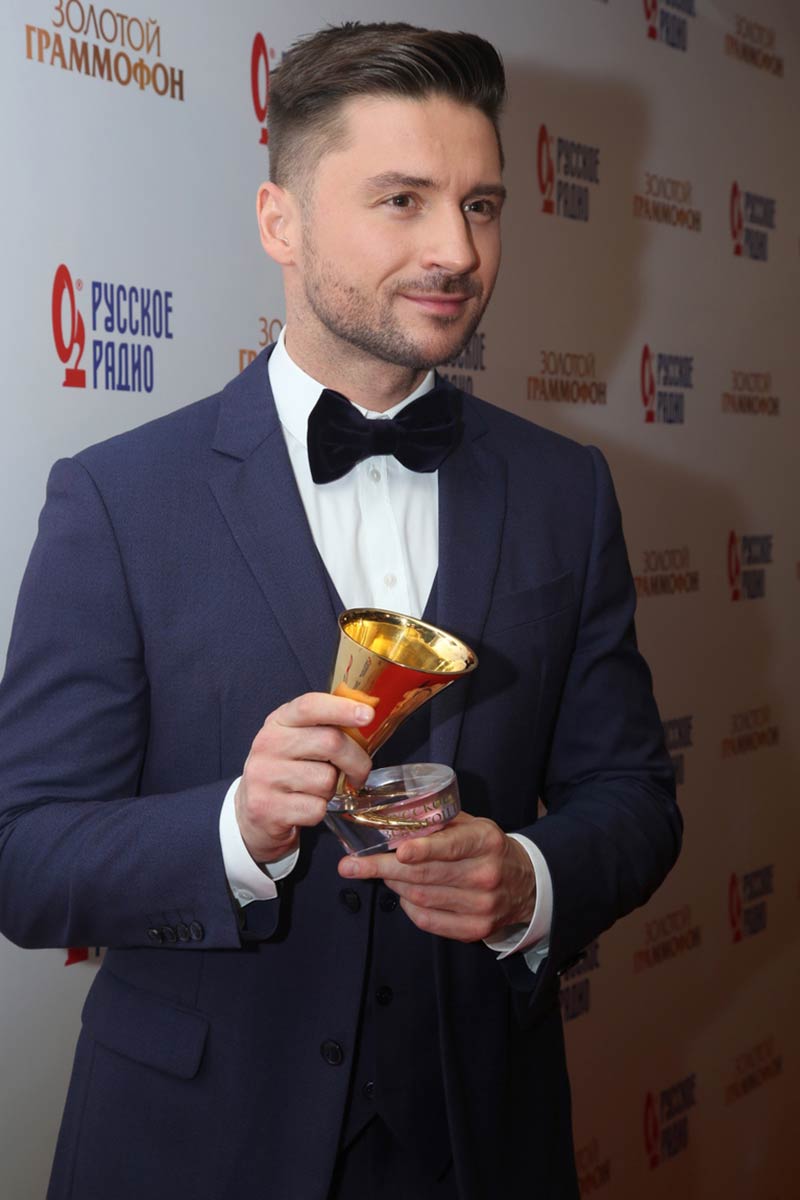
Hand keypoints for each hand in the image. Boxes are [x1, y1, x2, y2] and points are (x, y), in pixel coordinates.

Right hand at [235, 693, 372, 863]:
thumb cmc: (287, 769)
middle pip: (330, 743)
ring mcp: (265, 777)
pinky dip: (320, 810)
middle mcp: (267, 745)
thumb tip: (367, 717)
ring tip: (318, 789)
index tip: (368, 714)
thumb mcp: (297, 739)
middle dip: (357, 761)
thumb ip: (325, 726)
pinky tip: (305, 806)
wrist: (254, 811)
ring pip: (327, 780)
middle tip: (360, 772)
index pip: (310, 706)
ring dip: (333, 789)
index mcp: (278, 722)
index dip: (342, 708)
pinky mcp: (267, 808)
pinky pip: (317, 808)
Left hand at [337, 812, 535, 941]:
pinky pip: (428, 921)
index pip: (451, 846)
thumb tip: (393, 820)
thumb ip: (439, 824)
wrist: (526, 885)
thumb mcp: (473, 826)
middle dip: (382, 869)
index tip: (397, 851)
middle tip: (350, 865)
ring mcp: (481, 906)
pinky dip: (408, 906)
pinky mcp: (474, 930)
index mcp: (486, 842)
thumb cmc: (489, 848)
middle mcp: (485, 875)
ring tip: (373, 872)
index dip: (423, 850)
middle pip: (426, 875)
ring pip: (422, 897)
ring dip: (392, 884)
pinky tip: (401, 893)